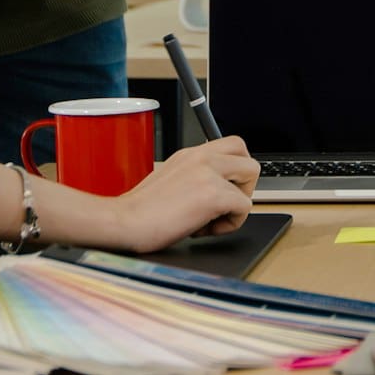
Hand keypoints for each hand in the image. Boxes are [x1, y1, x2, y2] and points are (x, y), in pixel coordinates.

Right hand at [109, 136, 258, 252]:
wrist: (123, 222)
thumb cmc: (140, 211)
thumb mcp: (170, 179)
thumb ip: (195, 176)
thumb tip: (216, 188)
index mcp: (191, 154)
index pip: (234, 145)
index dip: (235, 170)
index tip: (222, 190)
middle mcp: (201, 157)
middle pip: (249, 158)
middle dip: (244, 185)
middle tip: (223, 204)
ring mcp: (208, 173)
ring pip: (251, 180)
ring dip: (236, 205)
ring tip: (208, 219)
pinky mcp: (213, 194)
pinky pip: (244, 207)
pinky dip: (230, 224)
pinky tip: (203, 229)